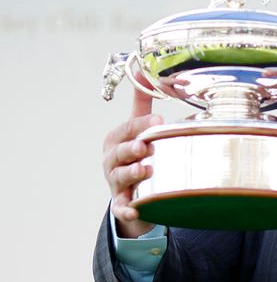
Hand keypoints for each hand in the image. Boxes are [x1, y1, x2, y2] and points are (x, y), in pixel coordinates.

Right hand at [102, 75, 162, 237]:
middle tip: (146, 146)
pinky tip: (135, 210)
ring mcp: (115, 182)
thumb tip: (143, 71)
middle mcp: (112, 160)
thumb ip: (141, 103)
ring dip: (132, 173)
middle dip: (132, 148)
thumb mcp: (135, 128)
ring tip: (147, 170)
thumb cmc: (134, 153)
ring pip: (121, 177)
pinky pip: (122, 207)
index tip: (159, 120)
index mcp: (116, 139)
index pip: (128, 128)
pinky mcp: (122, 203)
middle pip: (120, 152)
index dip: (142, 124)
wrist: (129, 191)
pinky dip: (127, 209)